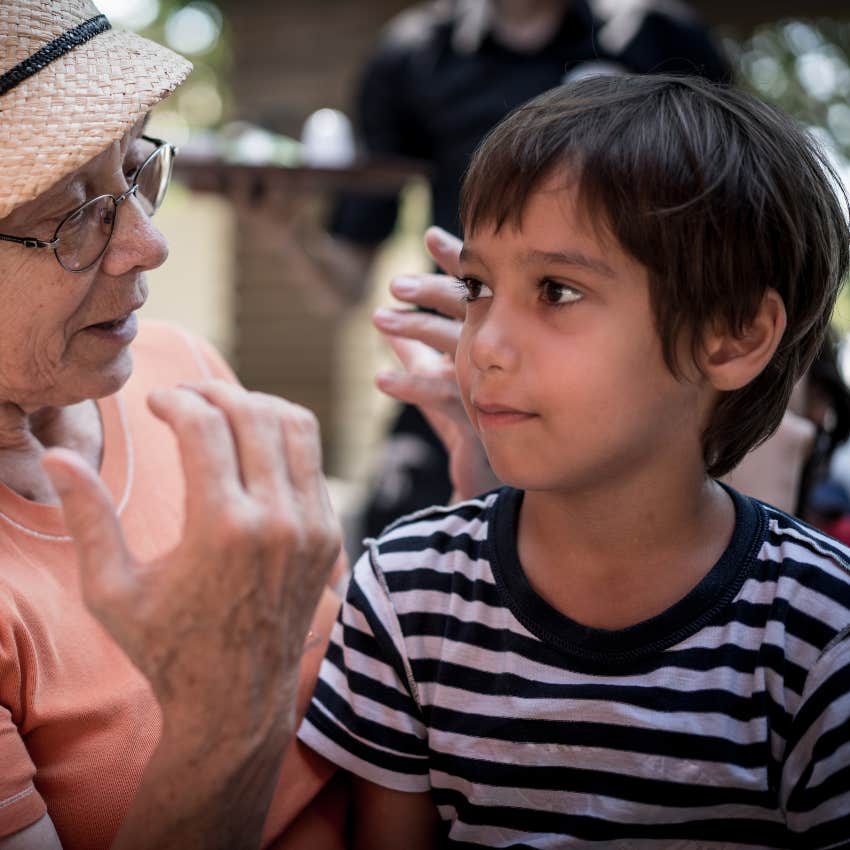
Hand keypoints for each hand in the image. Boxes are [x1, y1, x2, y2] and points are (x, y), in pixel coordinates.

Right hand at [42, 381, 341, 847]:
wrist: (236, 700)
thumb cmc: (166, 648)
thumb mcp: (112, 590)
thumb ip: (88, 517)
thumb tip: (56, 455)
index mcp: (221, 530)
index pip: (205, 425)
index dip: (175, 400)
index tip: (154, 404)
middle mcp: (276, 522)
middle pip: (253, 413)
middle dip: (214, 392)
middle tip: (185, 399)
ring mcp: (312, 527)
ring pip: (296, 426)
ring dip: (257, 405)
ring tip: (222, 412)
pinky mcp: (330, 535)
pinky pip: (312, 460)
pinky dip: (283, 439)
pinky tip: (251, 448)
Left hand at [373, 227, 497, 500]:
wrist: (488, 479)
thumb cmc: (463, 424)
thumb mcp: (434, 378)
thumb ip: (413, 350)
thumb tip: (383, 320)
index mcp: (492, 340)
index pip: (473, 293)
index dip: (456, 264)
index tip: (431, 236)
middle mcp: (501, 358)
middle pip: (468, 311)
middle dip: (431, 290)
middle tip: (394, 283)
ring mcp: (495, 385)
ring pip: (456, 347)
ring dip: (415, 329)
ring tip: (377, 319)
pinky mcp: (482, 417)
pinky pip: (445, 395)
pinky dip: (412, 385)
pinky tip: (381, 379)